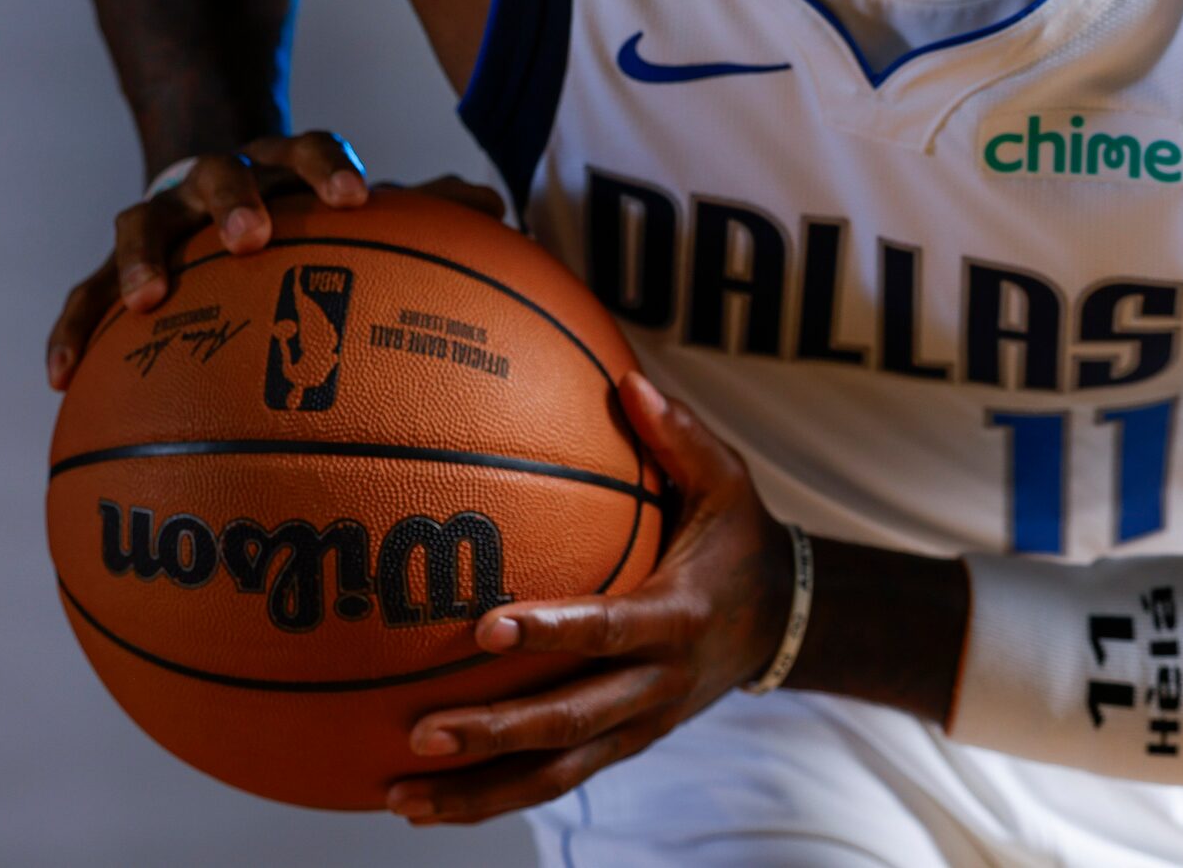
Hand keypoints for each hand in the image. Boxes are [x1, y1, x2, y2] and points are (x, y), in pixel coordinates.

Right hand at [44, 130, 485, 390]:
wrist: (208, 182)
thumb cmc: (304, 218)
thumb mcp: (353, 209)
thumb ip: (423, 212)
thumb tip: (502, 212)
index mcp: (282, 167)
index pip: (309, 148)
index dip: (332, 168)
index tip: (359, 198)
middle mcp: (217, 182)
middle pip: (221, 174)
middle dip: (236, 202)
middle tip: (254, 237)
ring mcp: (159, 219)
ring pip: (139, 222)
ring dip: (141, 256)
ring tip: (148, 301)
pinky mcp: (110, 265)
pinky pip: (81, 294)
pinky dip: (71, 328)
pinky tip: (60, 378)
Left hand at [387, 372, 790, 825]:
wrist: (783, 623)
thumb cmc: (739, 538)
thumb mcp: (727, 483)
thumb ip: (679, 435)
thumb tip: (625, 377)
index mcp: (676, 618)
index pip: (606, 630)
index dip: (549, 632)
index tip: (485, 627)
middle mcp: (657, 685)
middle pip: (571, 723)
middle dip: (495, 733)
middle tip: (420, 731)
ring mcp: (639, 726)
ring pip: (555, 774)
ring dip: (477, 791)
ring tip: (399, 796)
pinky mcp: (623, 746)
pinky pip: (554, 781)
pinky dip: (491, 798)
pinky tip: (423, 805)